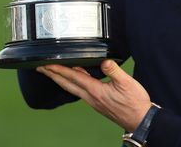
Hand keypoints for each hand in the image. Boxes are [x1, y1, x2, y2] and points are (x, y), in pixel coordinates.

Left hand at [37, 60, 151, 131]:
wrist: (140, 120)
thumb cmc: (134, 103)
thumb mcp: (127, 83)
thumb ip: (114, 70)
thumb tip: (104, 61)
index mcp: (95, 91)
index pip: (73, 77)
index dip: (60, 70)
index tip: (48, 64)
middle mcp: (91, 97)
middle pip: (67, 84)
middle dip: (53, 75)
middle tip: (40, 67)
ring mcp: (93, 101)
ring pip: (72, 88)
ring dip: (60, 79)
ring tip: (51, 72)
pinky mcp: (97, 103)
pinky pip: (79, 91)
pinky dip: (72, 83)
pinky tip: (73, 80)